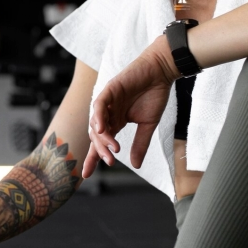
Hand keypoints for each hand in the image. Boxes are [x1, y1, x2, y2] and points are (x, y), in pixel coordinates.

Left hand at [82, 35, 178, 178]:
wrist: (161, 72)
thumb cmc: (154, 95)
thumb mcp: (148, 125)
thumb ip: (140, 144)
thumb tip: (135, 165)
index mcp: (115, 121)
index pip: (100, 142)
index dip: (93, 158)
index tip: (86, 176)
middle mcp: (108, 113)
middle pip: (96, 136)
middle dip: (100, 150)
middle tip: (109, 161)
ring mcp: (107, 101)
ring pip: (97, 122)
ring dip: (102, 137)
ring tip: (111, 148)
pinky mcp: (110, 89)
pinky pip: (99, 104)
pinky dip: (99, 116)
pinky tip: (101, 128)